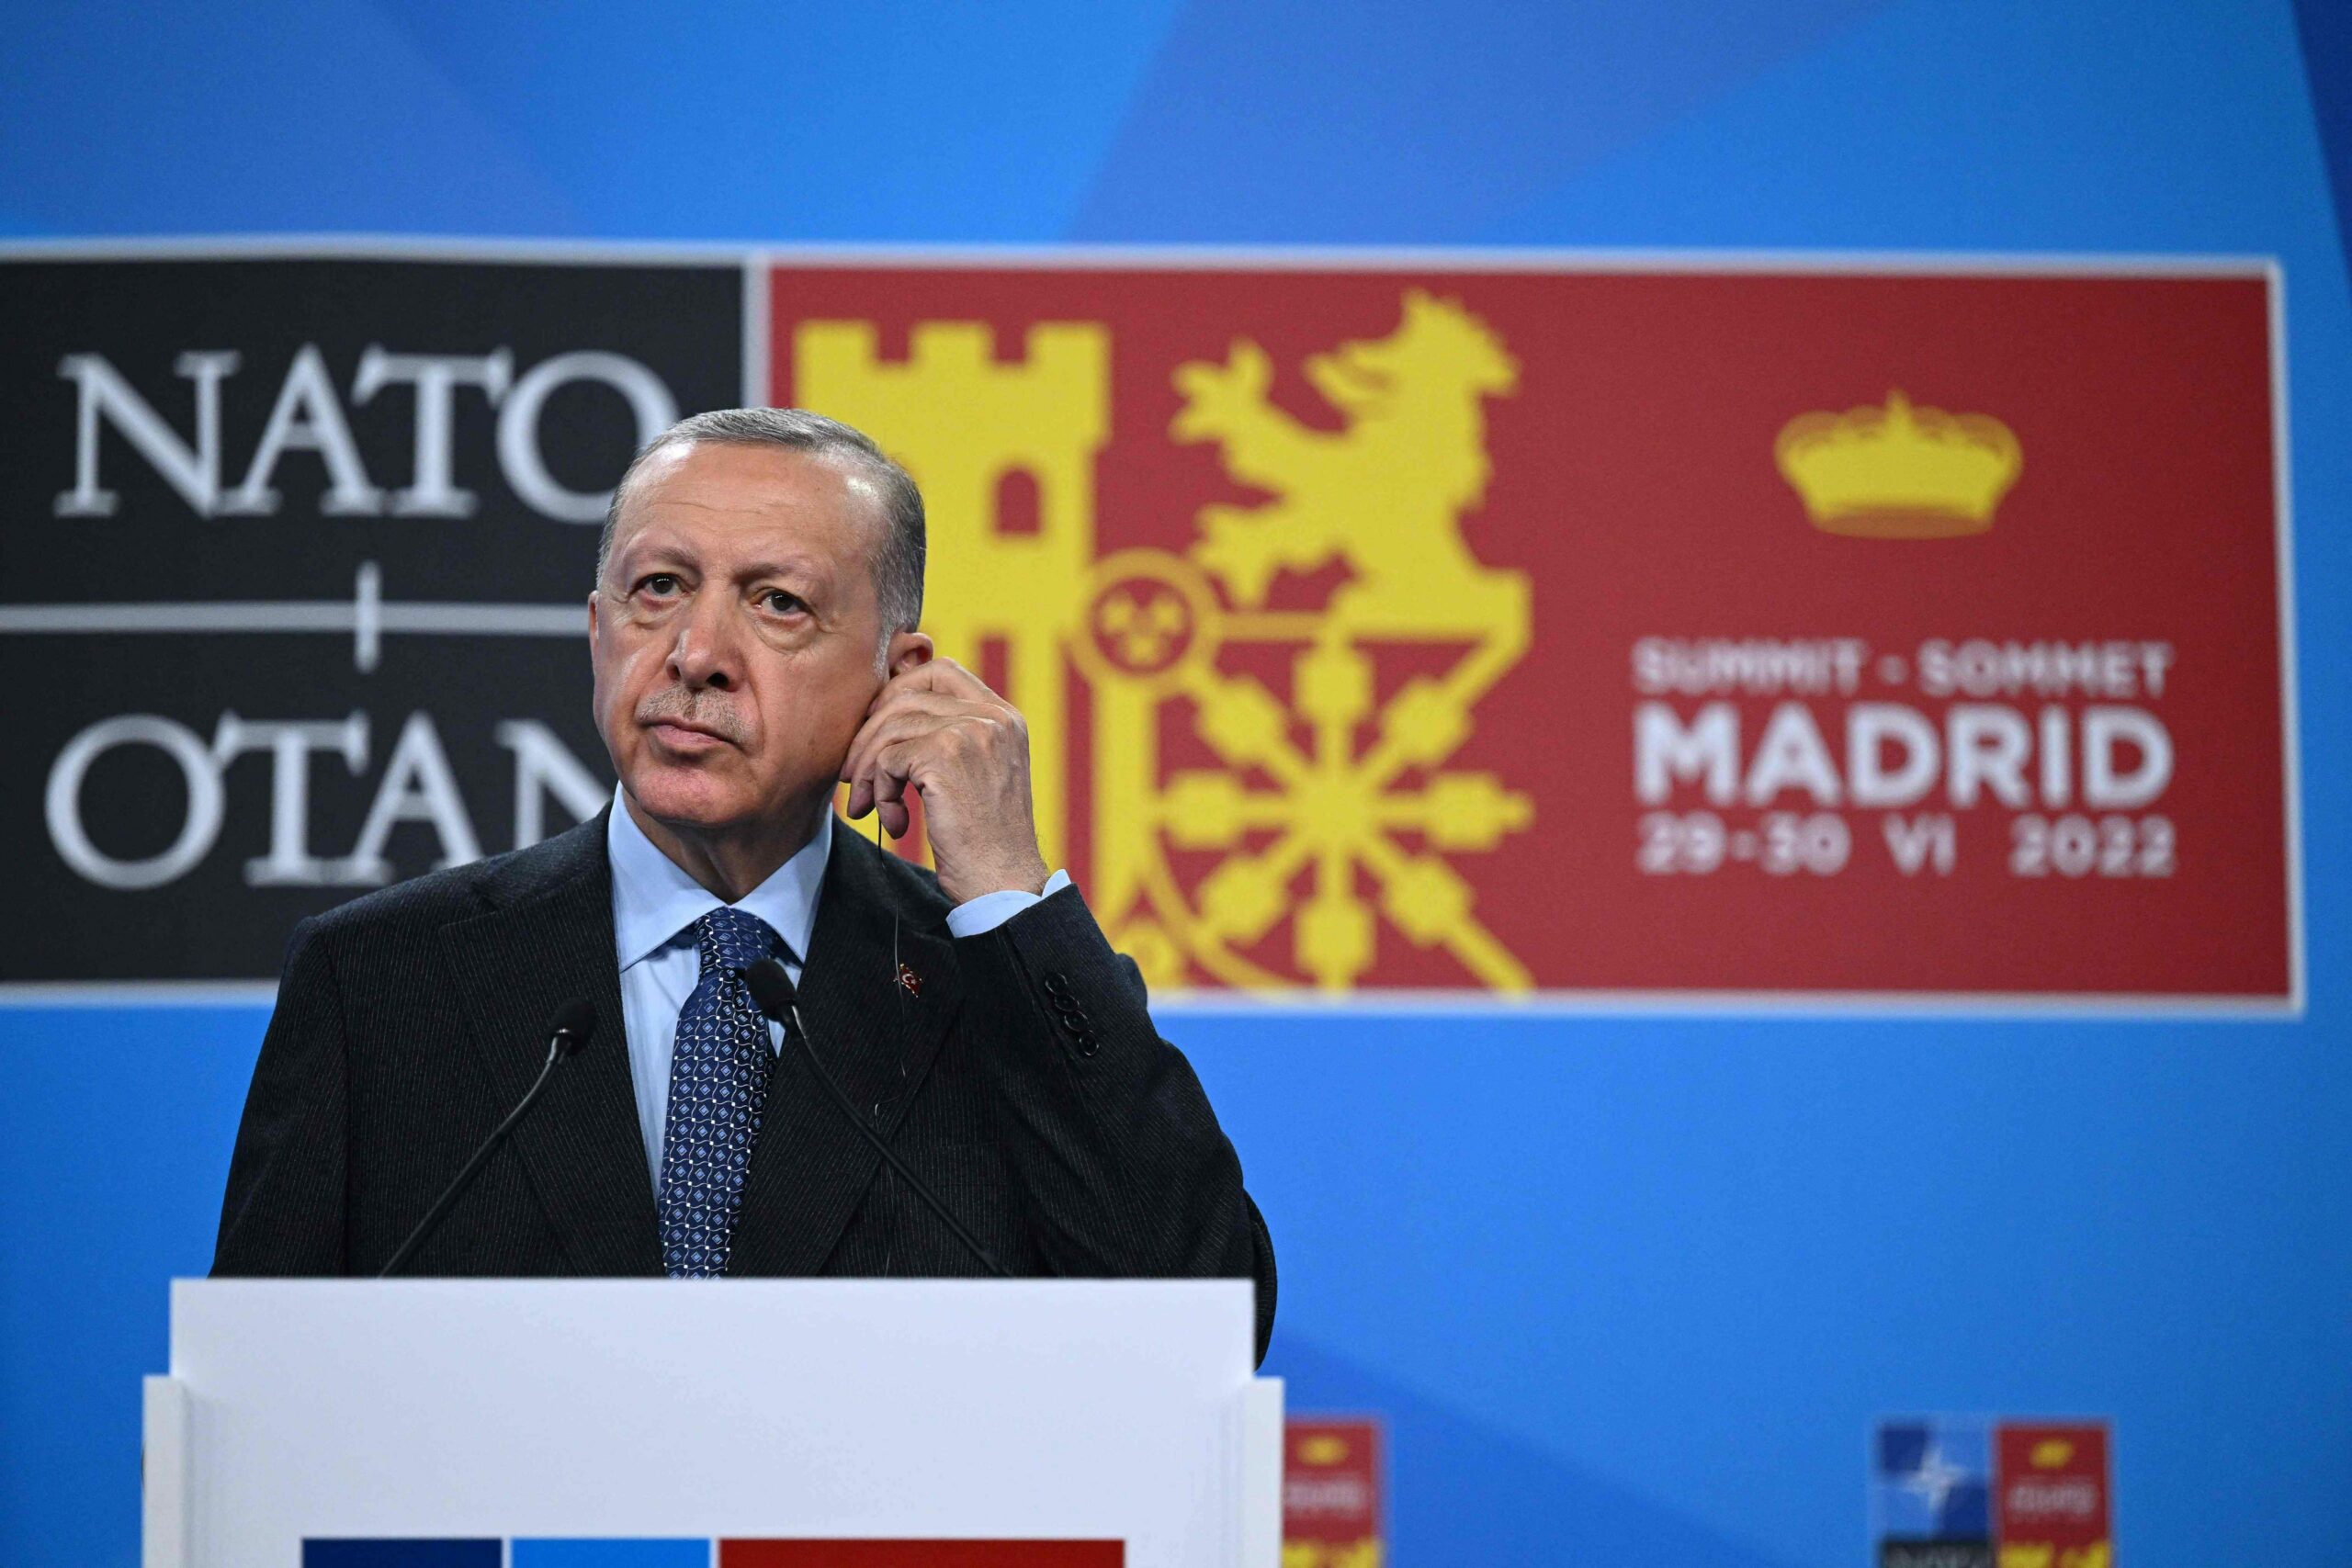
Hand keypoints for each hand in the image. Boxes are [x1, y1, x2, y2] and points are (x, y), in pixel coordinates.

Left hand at [840, 656, 1049, 904]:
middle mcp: (993, 717)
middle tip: (854, 774)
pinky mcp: (947, 757)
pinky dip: (880, 791)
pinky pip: (888, 758)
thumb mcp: (980, 774)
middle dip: (869, 734)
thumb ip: (952, 736)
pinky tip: (895, 821)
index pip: (939, 671)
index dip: (897, 693)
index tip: (877, 733)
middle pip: (906, 695)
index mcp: (1003, 716)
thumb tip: (887, 711)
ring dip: (868, 769)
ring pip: (890, 727)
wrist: (1005, 883)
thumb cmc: (986, 841)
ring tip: (869, 805)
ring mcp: (972, 733)